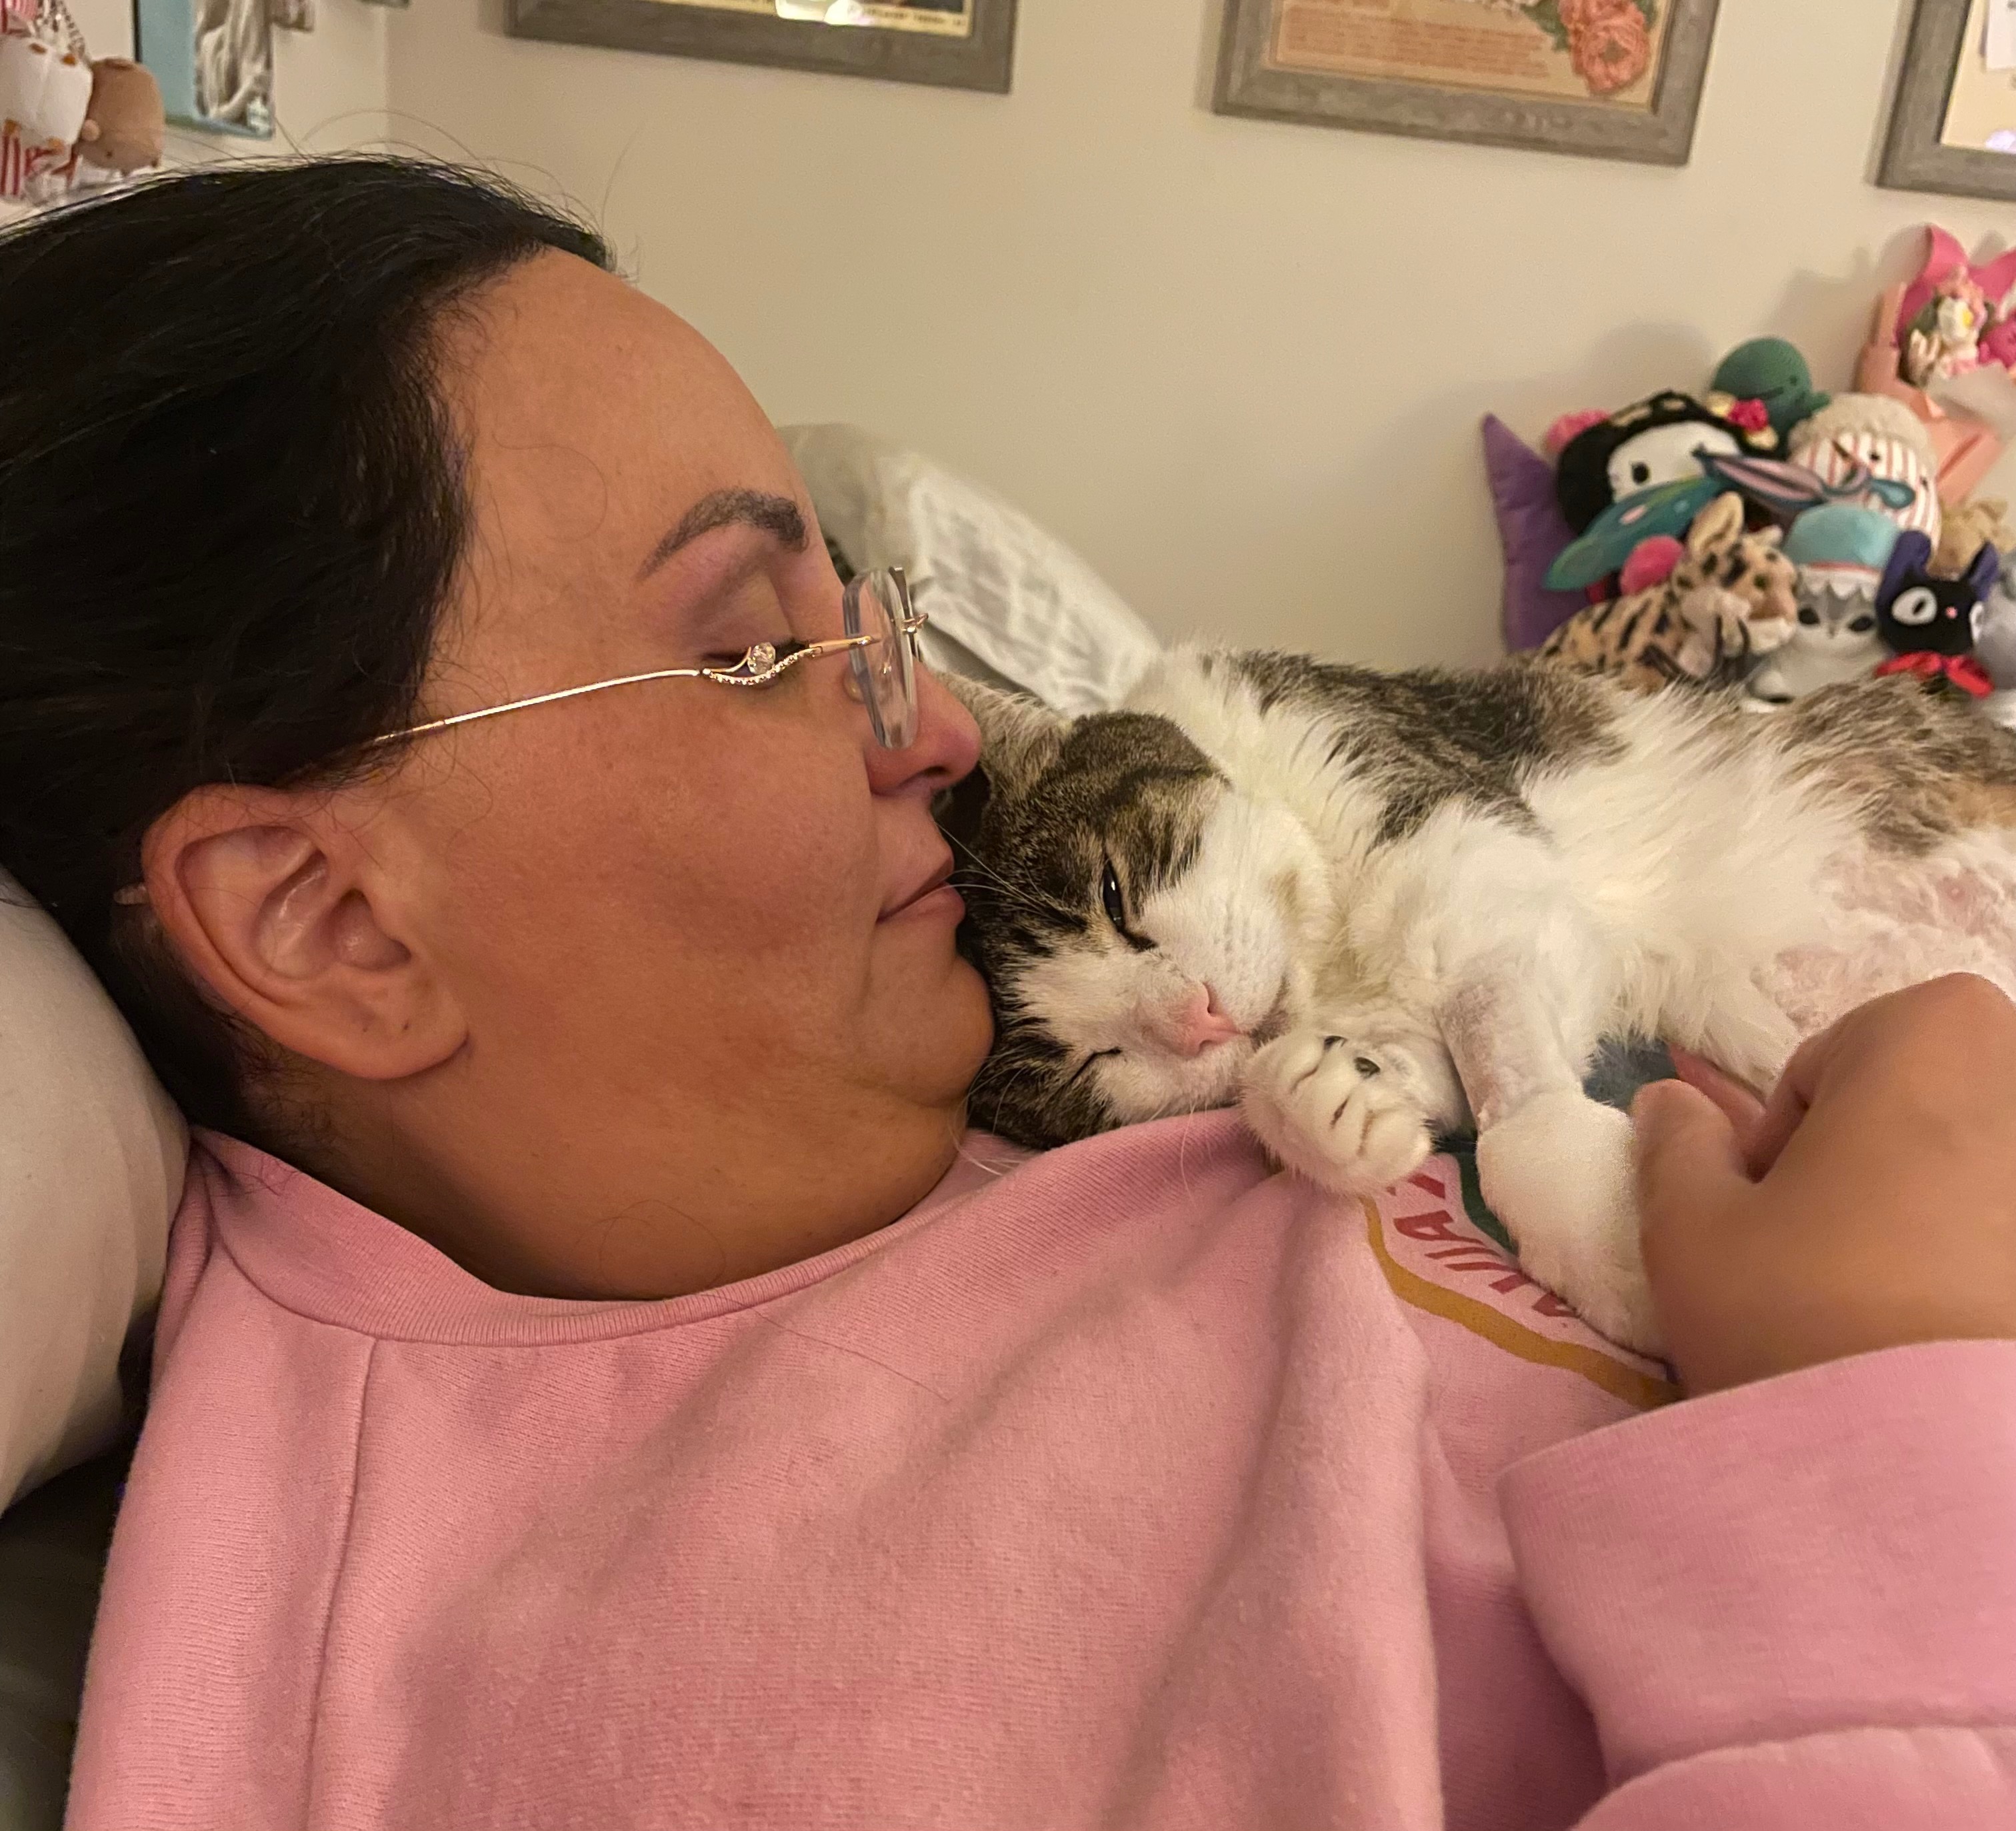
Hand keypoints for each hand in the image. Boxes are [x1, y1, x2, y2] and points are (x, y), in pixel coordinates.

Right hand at [1631, 975, 2015, 1394]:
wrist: (1938, 1468)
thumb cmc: (1808, 1312)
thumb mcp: (1692, 1227)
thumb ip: (1676, 1145)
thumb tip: (1671, 1101)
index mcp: (1933, 1034)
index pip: (1829, 1060)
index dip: (1786, 1139)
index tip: (1775, 1216)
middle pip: (1919, 1102)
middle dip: (1871, 1161)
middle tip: (1825, 1256)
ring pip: (1976, 1171)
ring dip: (1931, 1214)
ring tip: (1890, 1308)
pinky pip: (2003, 1232)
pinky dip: (1979, 1266)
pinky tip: (1946, 1336)